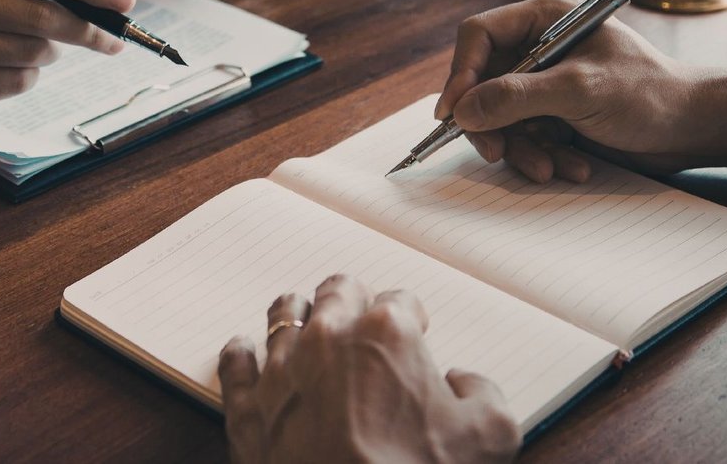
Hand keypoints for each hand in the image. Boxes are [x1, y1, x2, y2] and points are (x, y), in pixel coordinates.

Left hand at [219, 275, 518, 463]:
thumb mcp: (490, 434)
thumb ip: (482, 392)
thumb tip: (463, 382)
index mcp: (387, 333)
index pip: (401, 300)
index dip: (412, 316)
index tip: (415, 330)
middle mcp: (328, 338)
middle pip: (337, 293)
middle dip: (352, 300)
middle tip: (359, 313)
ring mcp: (282, 369)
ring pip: (283, 314)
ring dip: (298, 314)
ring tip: (303, 319)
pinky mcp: (249, 407)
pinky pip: (236, 362)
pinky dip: (242, 353)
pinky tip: (246, 350)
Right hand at [436, 0, 708, 182]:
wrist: (695, 129)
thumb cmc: (652, 95)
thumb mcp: (581, 92)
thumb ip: (517, 96)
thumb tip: (463, 110)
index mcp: (546, 17)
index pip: (479, 36)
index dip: (460, 74)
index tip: (453, 114)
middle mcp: (541, 43)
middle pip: (484, 81)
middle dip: (493, 123)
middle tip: (497, 153)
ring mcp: (548, 78)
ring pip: (501, 114)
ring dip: (521, 147)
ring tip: (550, 167)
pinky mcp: (556, 110)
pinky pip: (524, 133)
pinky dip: (540, 154)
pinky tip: (571, 166)